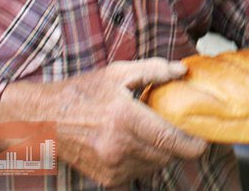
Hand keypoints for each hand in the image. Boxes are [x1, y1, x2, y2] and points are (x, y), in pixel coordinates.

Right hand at [0, 59, 206, 185]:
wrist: (44, 119)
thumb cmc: (82, 93)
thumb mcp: (118, 73)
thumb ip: (154, 70)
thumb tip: (182, 70)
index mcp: (124, 118)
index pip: (171, 140)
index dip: (194, 143)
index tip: (205, 138)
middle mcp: (119, 147)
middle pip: (166, 155)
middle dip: (178, 144)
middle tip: (179, 128)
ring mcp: (111, 166)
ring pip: (154, 166)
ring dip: (161, 152)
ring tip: (152, 132)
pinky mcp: (106, 178)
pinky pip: (138, 173)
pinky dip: (143, 161)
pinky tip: (134, 143)